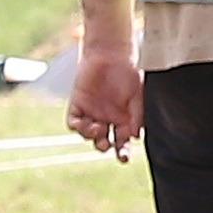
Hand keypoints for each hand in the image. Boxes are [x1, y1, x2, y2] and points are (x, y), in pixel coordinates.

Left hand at [68, 44, 143, 160]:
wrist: (111, 54)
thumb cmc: (129, 73)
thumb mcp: (138, 94)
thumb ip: (137, 115)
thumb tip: (135, 137)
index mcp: (124, 119)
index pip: (122, 141)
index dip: (122, 151)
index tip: (123, 158)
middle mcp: (107, 120)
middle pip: (104, 141)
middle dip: (104, 146)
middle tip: (106, 144)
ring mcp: (91, 114)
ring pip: (88, 135)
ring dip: (92, 136)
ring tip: (98, 128)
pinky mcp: (77, 106)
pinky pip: (74, 123)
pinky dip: (78, 127)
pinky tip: (85, 124)